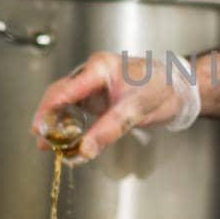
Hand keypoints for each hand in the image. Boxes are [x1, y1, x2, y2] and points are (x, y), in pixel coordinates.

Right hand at [31, 50, 199, 162]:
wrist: (180, 89)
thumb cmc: (162, 87)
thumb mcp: (135, 110)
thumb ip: (108, 130)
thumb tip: (84, 150)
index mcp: (99, 68)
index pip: (65, 88)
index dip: (49, 108)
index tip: (39, 126)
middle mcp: (92, 75)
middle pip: (60, 96)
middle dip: (48, 118)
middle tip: (41, 140)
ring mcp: (94, 88)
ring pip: (66, 105)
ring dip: (57, 124)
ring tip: (48, 144)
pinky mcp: (99, 100)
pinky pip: (78, 113)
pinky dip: (70, 127)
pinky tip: (66, 141)